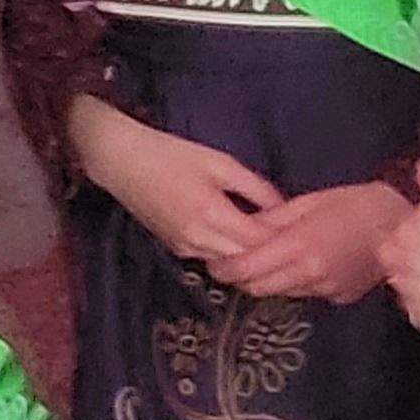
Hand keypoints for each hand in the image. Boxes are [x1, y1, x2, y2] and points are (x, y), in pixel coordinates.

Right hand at [73, 97, 283, 261]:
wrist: (119, 161)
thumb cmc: (170, 155)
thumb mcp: (220, 162)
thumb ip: (256, 187)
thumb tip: (284, 208)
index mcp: (212, 214)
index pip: (260, 241)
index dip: (283, 237)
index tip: (300, 228)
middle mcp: (198, 239)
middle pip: (248, 260)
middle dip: (269, 251)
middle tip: (287, 236)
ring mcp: (184, 248)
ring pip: (230, 265)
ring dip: (248, 255)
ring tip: (263, 236)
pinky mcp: (175, 249)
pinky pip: (211, 258)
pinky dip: (228, 253)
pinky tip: (235, 236)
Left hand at [210, 181, 412, 302]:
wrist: (402, 224)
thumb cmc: (354, 204)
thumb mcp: (307, 203)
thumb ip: (271, 221)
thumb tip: (240, 229)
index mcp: (299, 246)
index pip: (246, 268)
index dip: (223, 267)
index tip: (213, 260)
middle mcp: (311, 274)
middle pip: (257, 287)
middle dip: (239, 277)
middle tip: (231, 262)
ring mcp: (327, 288)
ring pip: (280, 293)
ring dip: (265, 281)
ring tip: (264, 261)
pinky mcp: (340, 296)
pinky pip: (305, 293)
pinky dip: (293, 283)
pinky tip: (298, 266)